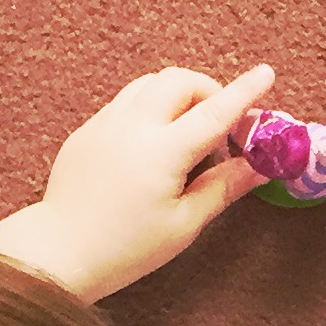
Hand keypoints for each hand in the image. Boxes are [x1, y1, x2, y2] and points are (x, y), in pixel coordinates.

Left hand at [0, 64, 274, 300]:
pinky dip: (150, 108)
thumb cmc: (127, 248)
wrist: (60, 252)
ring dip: (177, 95)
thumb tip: (258, 166)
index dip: (244, 91)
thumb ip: (223, 187)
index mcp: (162, 151)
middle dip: (208, 91)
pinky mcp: (87, 130)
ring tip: (186, 134)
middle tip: (220, 126)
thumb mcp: (184, 224)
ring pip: (149, 84)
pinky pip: (125, 102)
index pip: (214, 112)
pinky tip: (152, 146)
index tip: (266, 73)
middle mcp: (132, 126)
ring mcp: (105, 123)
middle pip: (179, 80)